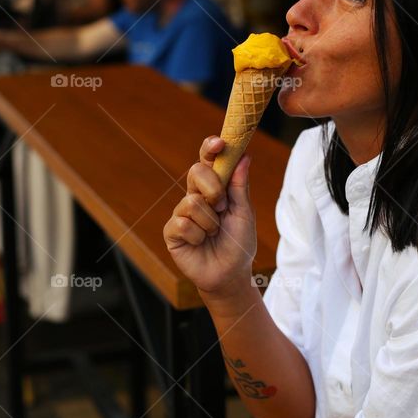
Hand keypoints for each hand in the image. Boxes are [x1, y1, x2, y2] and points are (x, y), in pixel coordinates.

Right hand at [164, 136, 256, 297]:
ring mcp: (181, 213)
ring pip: (192, 202)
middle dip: (213, 188)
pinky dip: (198, 235)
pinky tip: (201, 243)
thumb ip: (240, 186)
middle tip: (223, 206)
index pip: (207, 161)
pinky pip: (183, 223)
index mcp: (213, 188)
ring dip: (210, 221)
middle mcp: (195, 196)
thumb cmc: (238, 243)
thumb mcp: (244, 213)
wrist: (230, 275)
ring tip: (214, 233)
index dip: (210, 148)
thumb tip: (245, 156)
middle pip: (195, 172)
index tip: (220, 142)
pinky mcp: (172, 232)